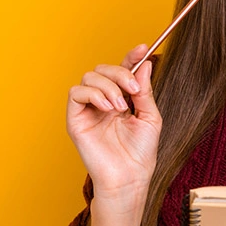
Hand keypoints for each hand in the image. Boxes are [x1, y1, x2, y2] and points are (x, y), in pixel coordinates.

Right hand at [66, 44, 161, 202]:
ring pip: (89, 77)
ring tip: (120, 106)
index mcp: (121, 99)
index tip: (144, 48)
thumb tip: (145, 64)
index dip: (131, 57)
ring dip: (108, 87)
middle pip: (103, 69)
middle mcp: (103, 101)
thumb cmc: (140, 153)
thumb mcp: (149, 116)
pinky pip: (76, 93)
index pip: (122, 70)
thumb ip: (145, 90)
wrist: (130, 177)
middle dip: (119, 73)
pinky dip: (93, 94)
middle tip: (133, 90)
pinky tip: (108, 108)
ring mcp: (88, 110)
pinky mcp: (75, 119)